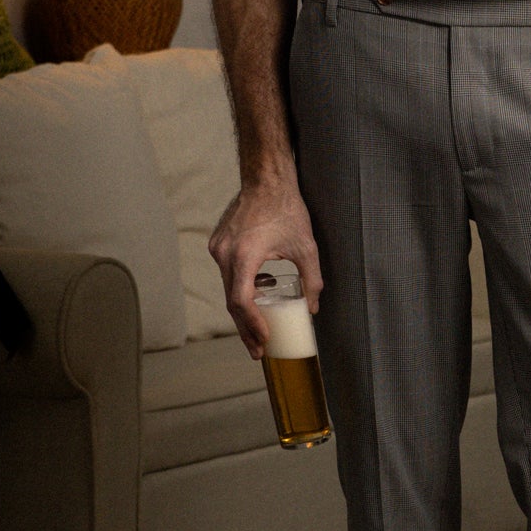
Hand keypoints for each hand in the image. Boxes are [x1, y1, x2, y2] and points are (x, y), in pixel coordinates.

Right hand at [208, 174, 321, 358]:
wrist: (266, 179)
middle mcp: (225, 254)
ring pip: (229, 288)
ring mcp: (218, 248)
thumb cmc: (286, 209)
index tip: (264, 340)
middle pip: (232, 302)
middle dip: (246, 329)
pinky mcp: (218, 243)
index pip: (242, 301)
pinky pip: (228, 273)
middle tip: (258, 351)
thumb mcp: (306, 247)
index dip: (252, 325)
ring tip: (260, 330)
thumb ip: (311, 280)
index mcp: (244, 256)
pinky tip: (261, 291)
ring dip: (243, 310)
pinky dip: (241, 288)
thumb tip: (312, 308)